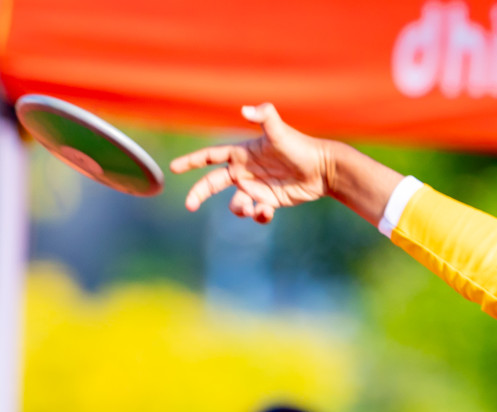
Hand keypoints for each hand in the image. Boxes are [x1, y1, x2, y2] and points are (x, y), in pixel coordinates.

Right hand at [171, 104, 334, 222]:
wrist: (323, 168)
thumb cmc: (301, 147)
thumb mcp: (280, 131)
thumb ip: (264, 116)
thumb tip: (244, 109)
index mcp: (241, 154)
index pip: (210, 156)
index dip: (191, 161)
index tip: (173, 168)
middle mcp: (245, 171)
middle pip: (212, 183)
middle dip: (199, 193)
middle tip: (189, 206)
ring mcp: (256, 187)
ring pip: (235, 203)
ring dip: (239, 208)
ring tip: (252, 207)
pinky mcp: (269, 201)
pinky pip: (256, 213)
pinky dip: (258, 216)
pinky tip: (267, 212)